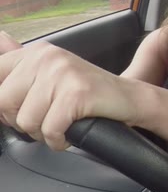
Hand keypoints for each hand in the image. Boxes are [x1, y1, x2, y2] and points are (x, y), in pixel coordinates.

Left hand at [0, 33, 140, 149]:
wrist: (130, 98)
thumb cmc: (89, 93)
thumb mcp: (50, 76)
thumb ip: (18, 68)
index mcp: (36, 52)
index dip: (5, 103)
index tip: (22, 109)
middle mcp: (46, 56)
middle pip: (4, 103)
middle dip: (23, 121)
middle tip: (49, 117)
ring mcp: (62, 73)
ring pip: (26, 121)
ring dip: (44, 133)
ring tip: (64, 122)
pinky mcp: (77, 93)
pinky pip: (50, 130)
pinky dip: (60, 140)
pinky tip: (72, 131)